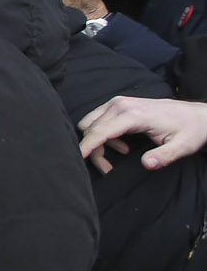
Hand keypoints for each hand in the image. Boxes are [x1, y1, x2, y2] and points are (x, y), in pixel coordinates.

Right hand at [78, 95, 206, 173]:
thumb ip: (164, 156)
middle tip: (109, 168)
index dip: (85, 147)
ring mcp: (118, 102)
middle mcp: (121, 105)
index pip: (99, 131)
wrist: (198, 115)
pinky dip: (103, 134)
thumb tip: (146, 164)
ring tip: (120, 154)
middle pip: (91, 128)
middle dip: (93, 150)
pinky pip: (98, 119)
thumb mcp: (182, 146)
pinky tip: (122, 144)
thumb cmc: (190, 130)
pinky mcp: (119, 104)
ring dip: (97, 141)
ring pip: (91, 123)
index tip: (75, 159)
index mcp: (133, 115)